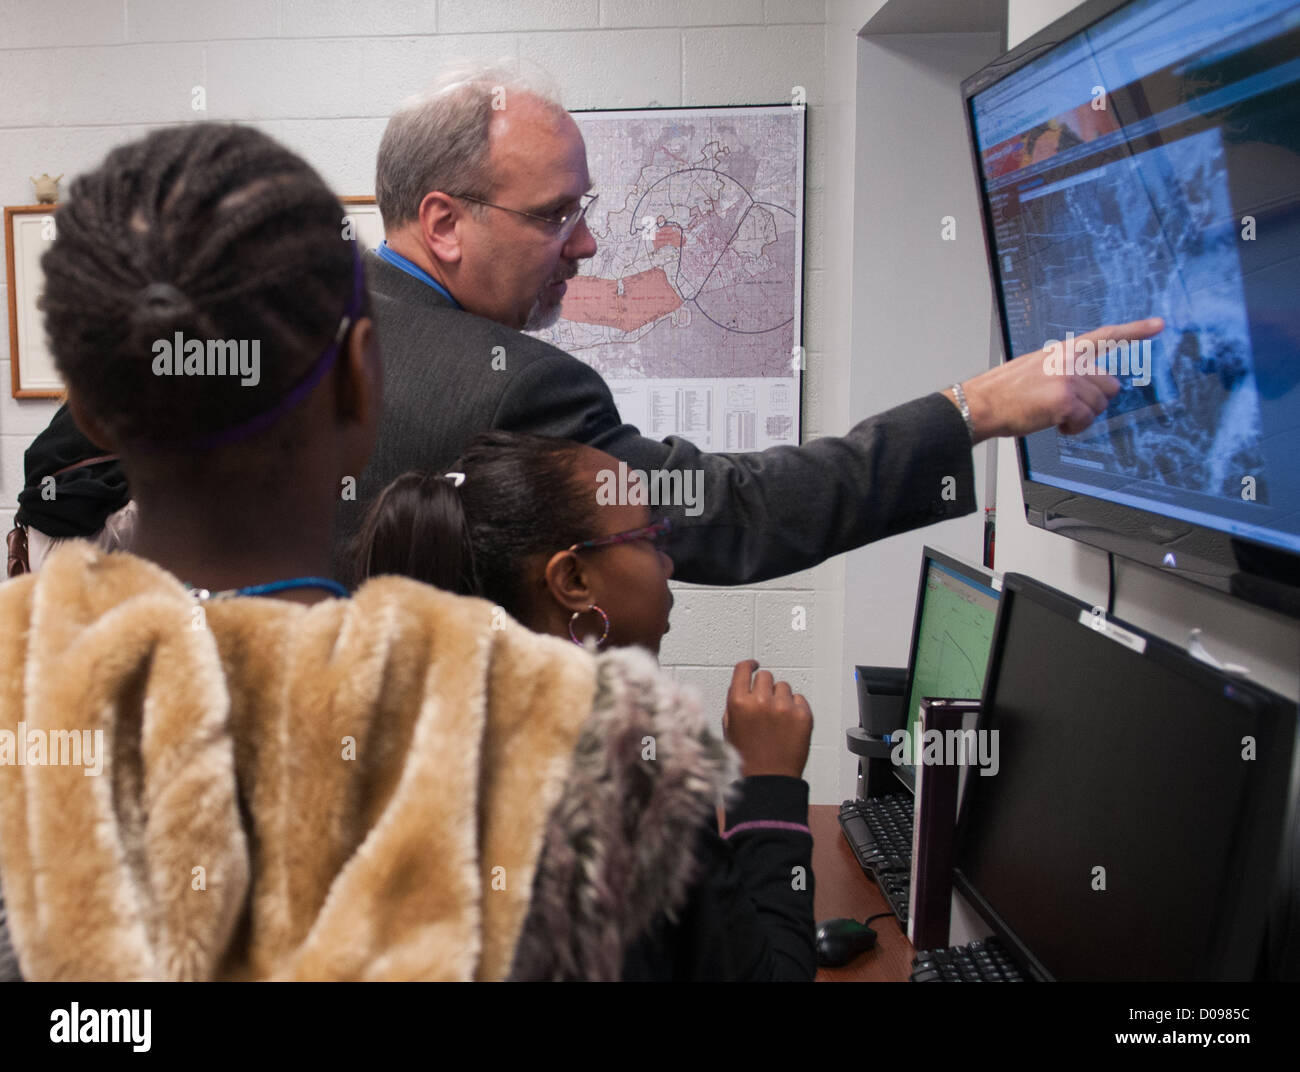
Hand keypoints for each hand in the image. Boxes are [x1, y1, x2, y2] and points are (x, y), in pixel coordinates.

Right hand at [723, 659, 812, 778]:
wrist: (769, 780)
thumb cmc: (748, 759)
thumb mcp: (729, 729)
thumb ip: (734, 704)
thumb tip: (741, 686)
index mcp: (739, 703)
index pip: (744, 669)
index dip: (749, 665)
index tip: (754, 665)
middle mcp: (761, 701)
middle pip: (765, 676)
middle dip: (764, 687)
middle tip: (765, 704)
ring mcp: (784, 707)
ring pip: (784, 687)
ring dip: (780, 698)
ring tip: (777, 720)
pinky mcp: (803, 715)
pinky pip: (800, 699)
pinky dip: (794, 708)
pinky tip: (787, 724)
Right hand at [951, 317, 1163, 442]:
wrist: (982, 404)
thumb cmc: (1004, 391)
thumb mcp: (1037, 368)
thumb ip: (1066, 369)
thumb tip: (1090, 386)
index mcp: (1063, 350)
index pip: (1105, 335)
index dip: (1135, 330)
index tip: (1158, 325)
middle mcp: (1070, 360)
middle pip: (1110, 385)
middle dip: (1094, 401)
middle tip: (1068, 407)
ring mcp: (1069, 378)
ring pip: (1099, 406)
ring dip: (1080, 417)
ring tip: (1054, 416)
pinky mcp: (1065, 400)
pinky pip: (1085, 420)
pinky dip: (1072, 428)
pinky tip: (1054, 424)